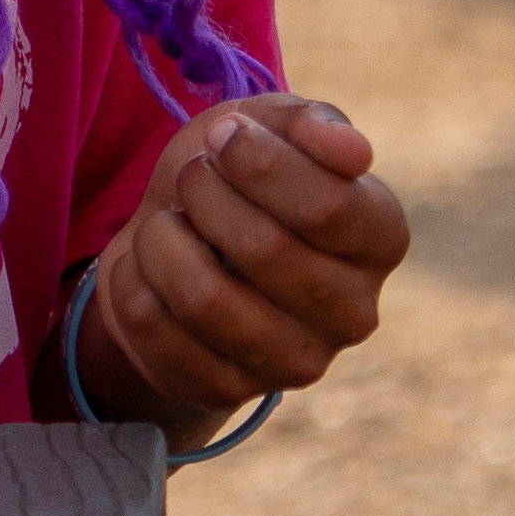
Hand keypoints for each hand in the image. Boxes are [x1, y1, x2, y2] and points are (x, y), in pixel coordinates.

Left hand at [82, 89, 405, 438]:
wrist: (181, 238)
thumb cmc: (239, 177)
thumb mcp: (273, 125)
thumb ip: (314, 125)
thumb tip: (352, 150)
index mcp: (380, 239)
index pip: (328, 208)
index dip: (257, 160)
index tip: (224, 135)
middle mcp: (354, 314)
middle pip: (265, 250)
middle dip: (205, 193)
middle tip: (193, 177)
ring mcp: (294, 364)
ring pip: (205, 299)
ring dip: (162, 238)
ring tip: (166, 221)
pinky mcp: (227, 391)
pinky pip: (155, 329)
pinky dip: (133, 279)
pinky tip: (149, 265)